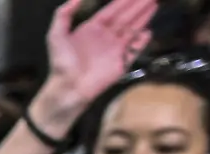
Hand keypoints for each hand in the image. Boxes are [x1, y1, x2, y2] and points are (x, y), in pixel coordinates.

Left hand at [35, 0, 157, 129]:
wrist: (68, 88)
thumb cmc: (60, 63)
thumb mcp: (56, 35)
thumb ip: (63, 14)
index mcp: (92, 28)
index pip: (111, 10)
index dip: (123, 1)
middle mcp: (105, 36)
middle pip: (125, 17)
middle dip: (138, 6)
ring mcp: (114, 50)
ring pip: (132, 30)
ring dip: (143, 18)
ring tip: (154, 5)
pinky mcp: (121, 63)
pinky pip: (134, 50)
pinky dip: (142, 41)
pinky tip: (148, 31)